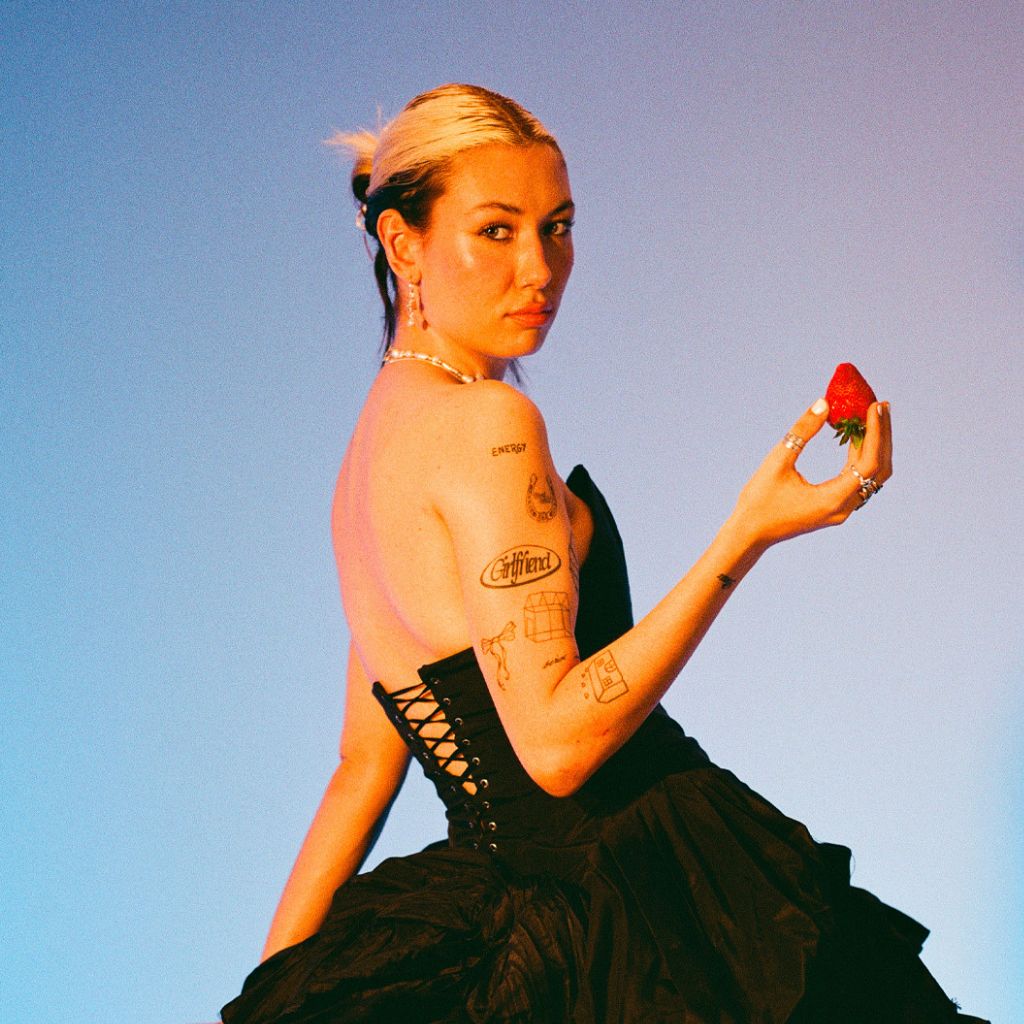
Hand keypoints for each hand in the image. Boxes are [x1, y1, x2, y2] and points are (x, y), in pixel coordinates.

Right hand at [730, 397, 892, 548]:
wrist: (750, 534)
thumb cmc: (758, 501)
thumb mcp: (777, 462)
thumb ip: (801, 432)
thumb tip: (824, 403)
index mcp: (833, 499)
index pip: (868, 463)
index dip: (875, 433)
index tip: (875, 406)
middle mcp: (844, 507)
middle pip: (879, 469)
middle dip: (882, 435)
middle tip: (881, 405)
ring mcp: (841, 509)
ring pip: (872, 476)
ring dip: (874, 446)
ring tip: (871, 417)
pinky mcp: (834, 507)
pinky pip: (858, 480)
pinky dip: (860, 457)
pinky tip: (854, 438)